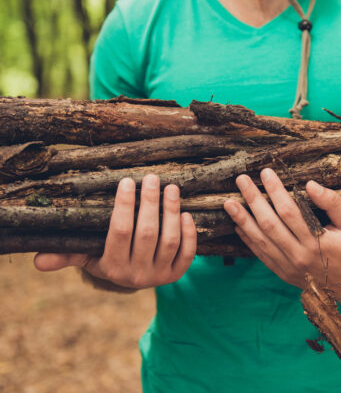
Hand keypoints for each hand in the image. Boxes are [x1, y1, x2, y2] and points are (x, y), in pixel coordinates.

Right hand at [34, 174, 196, 289]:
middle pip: (147, 233)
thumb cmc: (107, 257)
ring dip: (171, 211)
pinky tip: (185, 213)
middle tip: (151, 177)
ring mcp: (160, 274)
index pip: (119, 231)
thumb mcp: (87, 256)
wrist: (131, 278)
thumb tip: (37, 260)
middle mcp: (137, 273)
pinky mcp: (177, 273)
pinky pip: (188, 253)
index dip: (124, 205)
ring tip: (171, 188)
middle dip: (150, 202)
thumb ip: (67, 255)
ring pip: (169, 240)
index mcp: (112, 266)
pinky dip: (189, 233)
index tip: (126, 181)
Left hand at [223, 169, 340, 302]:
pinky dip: (248, 240)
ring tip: (229, 203)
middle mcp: (299, 256)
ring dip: (242, 220)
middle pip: (269, 224)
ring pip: (260, 241)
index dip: (275, 190)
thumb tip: (310, 185)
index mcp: (317, 243)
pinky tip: (239, 225)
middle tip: (242, 180)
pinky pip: (261, 255)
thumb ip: (333, 203)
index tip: (266, 173)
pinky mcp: (283, 274)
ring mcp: (289, 267)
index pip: (289, 211)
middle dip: (253, 199)